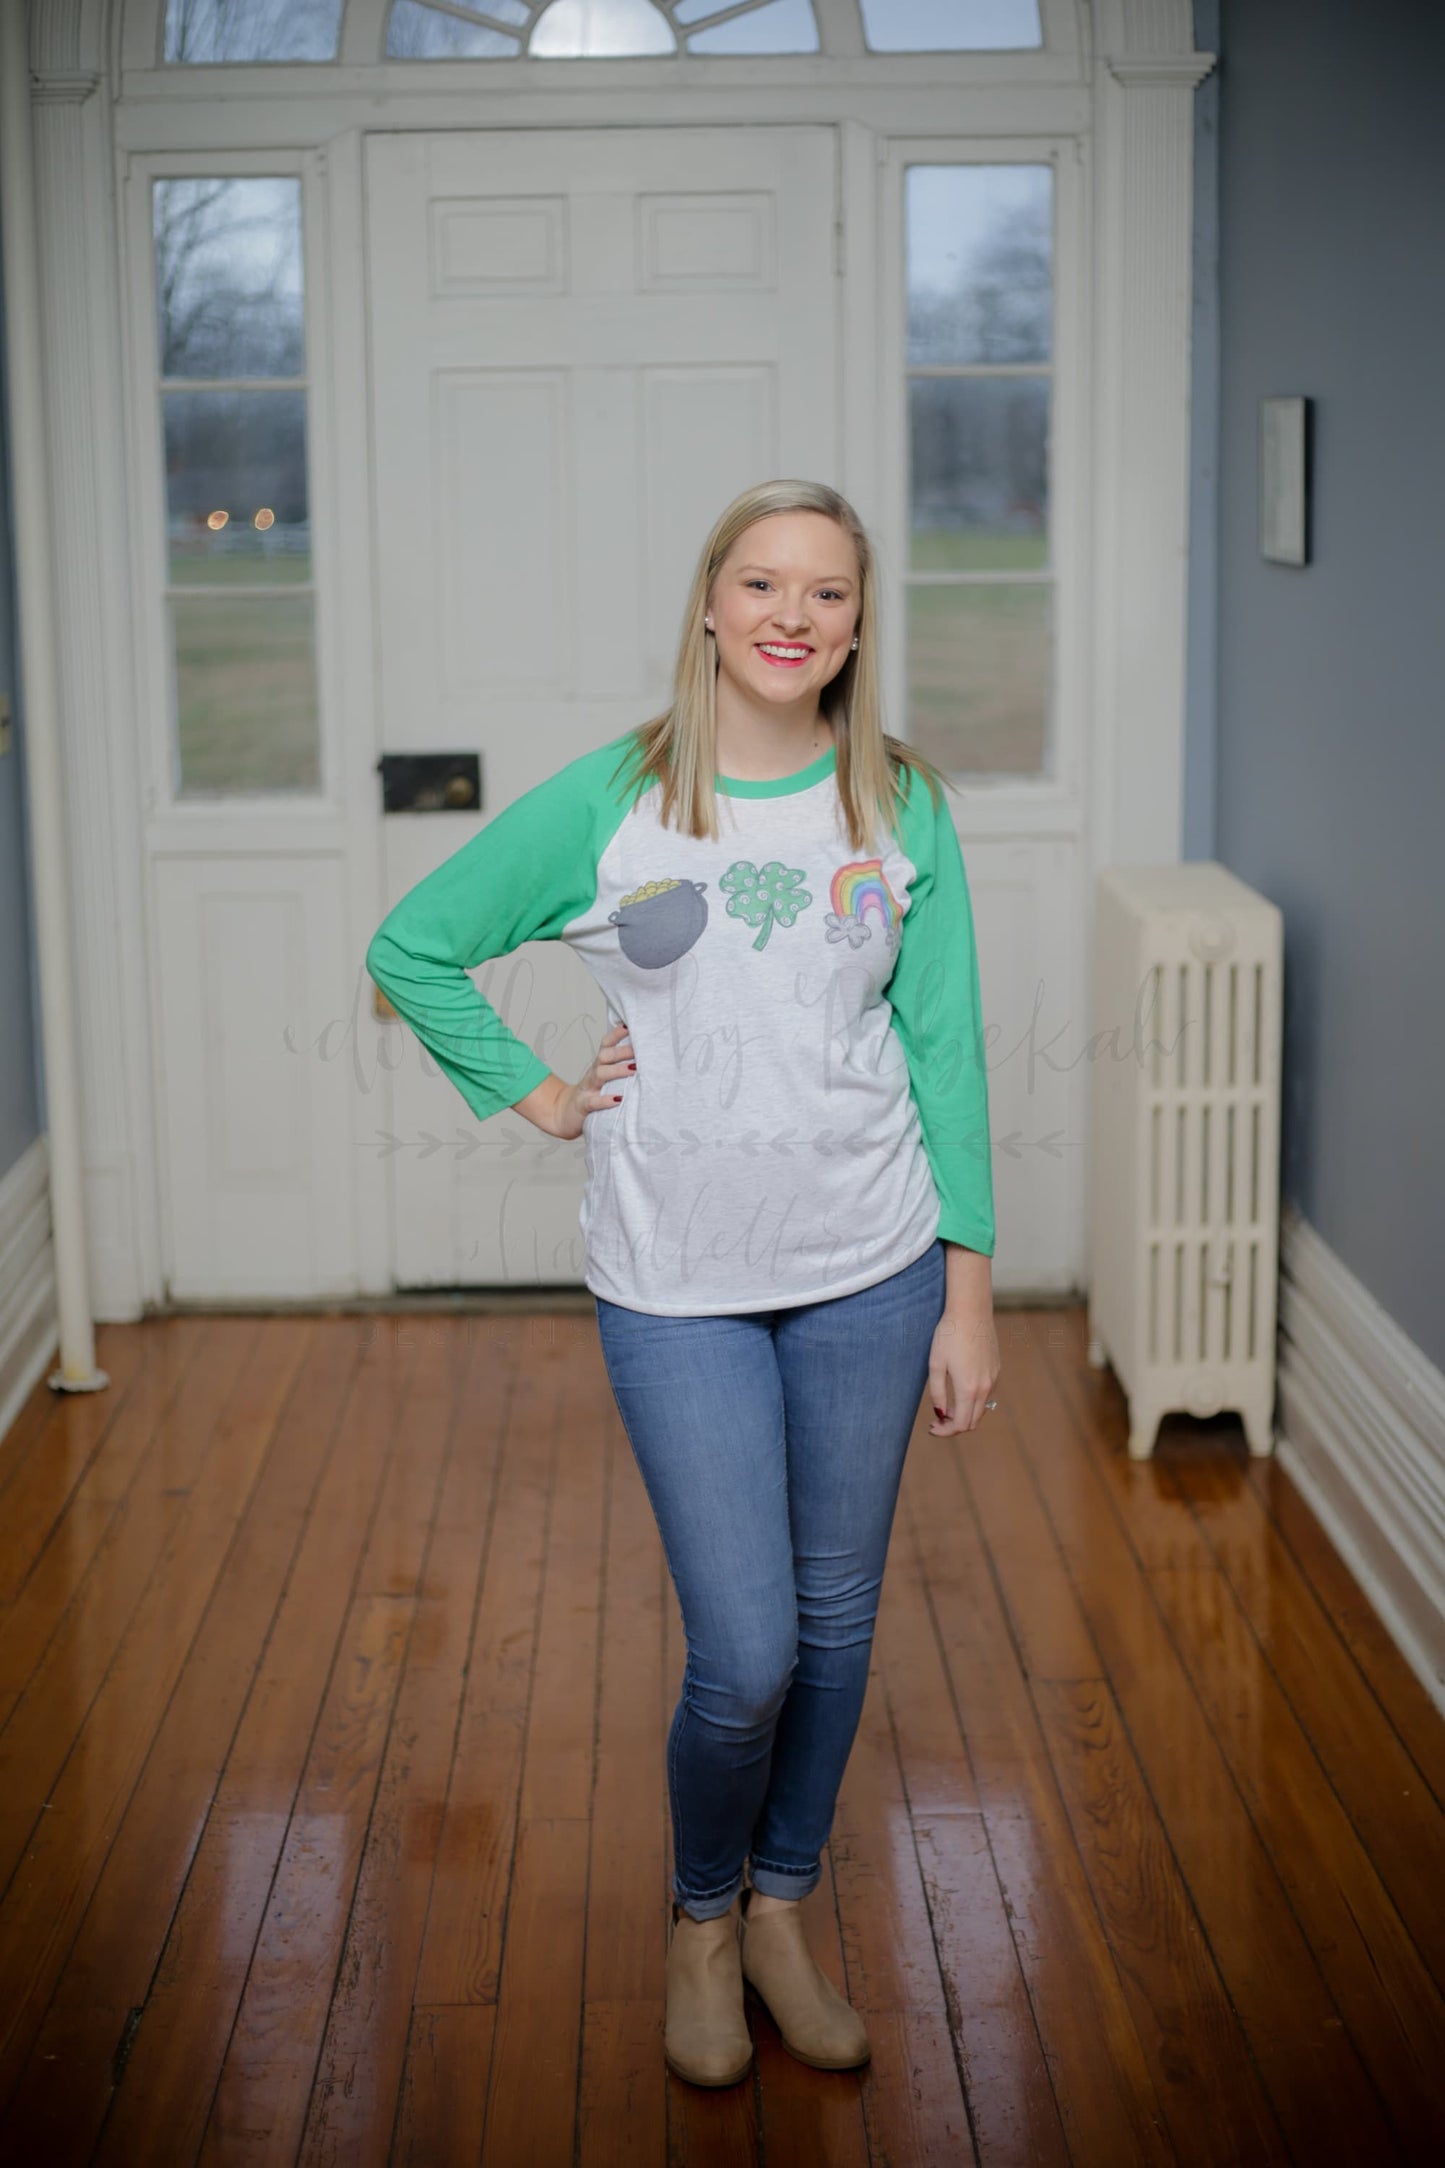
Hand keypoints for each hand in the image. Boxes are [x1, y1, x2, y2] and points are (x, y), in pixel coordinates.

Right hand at [513, 1020, 634, 1141]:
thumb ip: (617, 1067)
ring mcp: (587, 1089)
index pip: (606, 1045)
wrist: (564, 1115)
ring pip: (600, 1074)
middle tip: (639, 1048)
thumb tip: (642, 1055)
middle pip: (605, 1056)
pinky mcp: (583, 1106)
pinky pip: (594, 1101)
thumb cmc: (591, 1096)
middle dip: (622, 1050)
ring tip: (634, 1069)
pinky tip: (619, 1099)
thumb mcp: (603, 1079)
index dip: (616, 1034)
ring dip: (617, 1070)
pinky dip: (606, 1100)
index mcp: (598, 1066)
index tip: (629, 1026)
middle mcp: (593, 1074)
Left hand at [928, 1246, 999, 1435]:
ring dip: (964, 1413)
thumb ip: (937, 1393)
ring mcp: (993, 1378)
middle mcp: (985, 1387)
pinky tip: (958, 1389)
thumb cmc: (949, 1335)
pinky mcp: (996, 1369)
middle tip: (936, 1421)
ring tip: (946, 1406)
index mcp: (968, 1388)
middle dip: (954, 1426)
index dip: (945, 1432)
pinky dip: (972, 1400)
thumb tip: (940, 1414)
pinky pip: (985, 1393)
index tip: (932, 1428)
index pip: (960, 1425)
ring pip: (980, 1408)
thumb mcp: (935, 1364)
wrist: (971, 1311)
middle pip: (973, 1421)